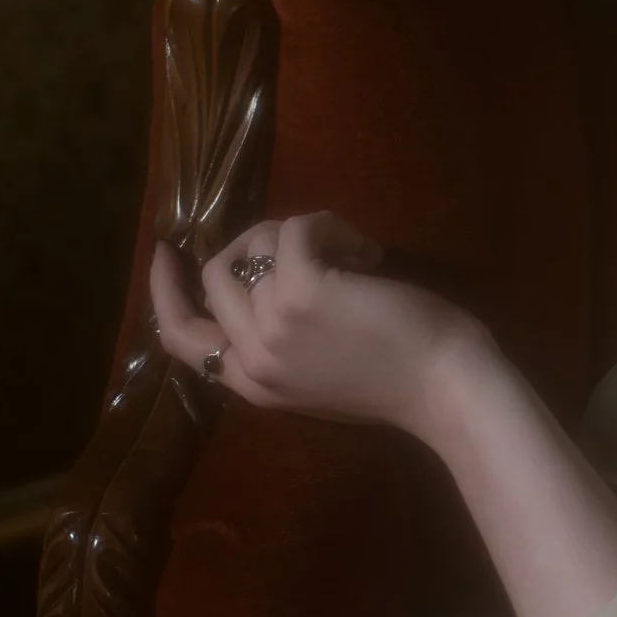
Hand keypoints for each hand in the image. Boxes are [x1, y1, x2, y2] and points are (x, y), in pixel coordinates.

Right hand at [148, 212, 492, 437]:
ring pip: (257, 246)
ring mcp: (271, 325)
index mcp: (253, 386)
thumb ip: (286, 343)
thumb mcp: (324, 377)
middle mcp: (251, 360)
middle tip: (309, 242)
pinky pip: (295, 229)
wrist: (450, 392)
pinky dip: (329, 225)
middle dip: (258, 245)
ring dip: (305, 234)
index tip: (166, 252)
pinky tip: (368, 251)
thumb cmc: (406, 383)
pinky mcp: (301, 291)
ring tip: (356, 256)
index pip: (181, 338)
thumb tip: (270, 277)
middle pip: (215, 277)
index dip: (165, 291)